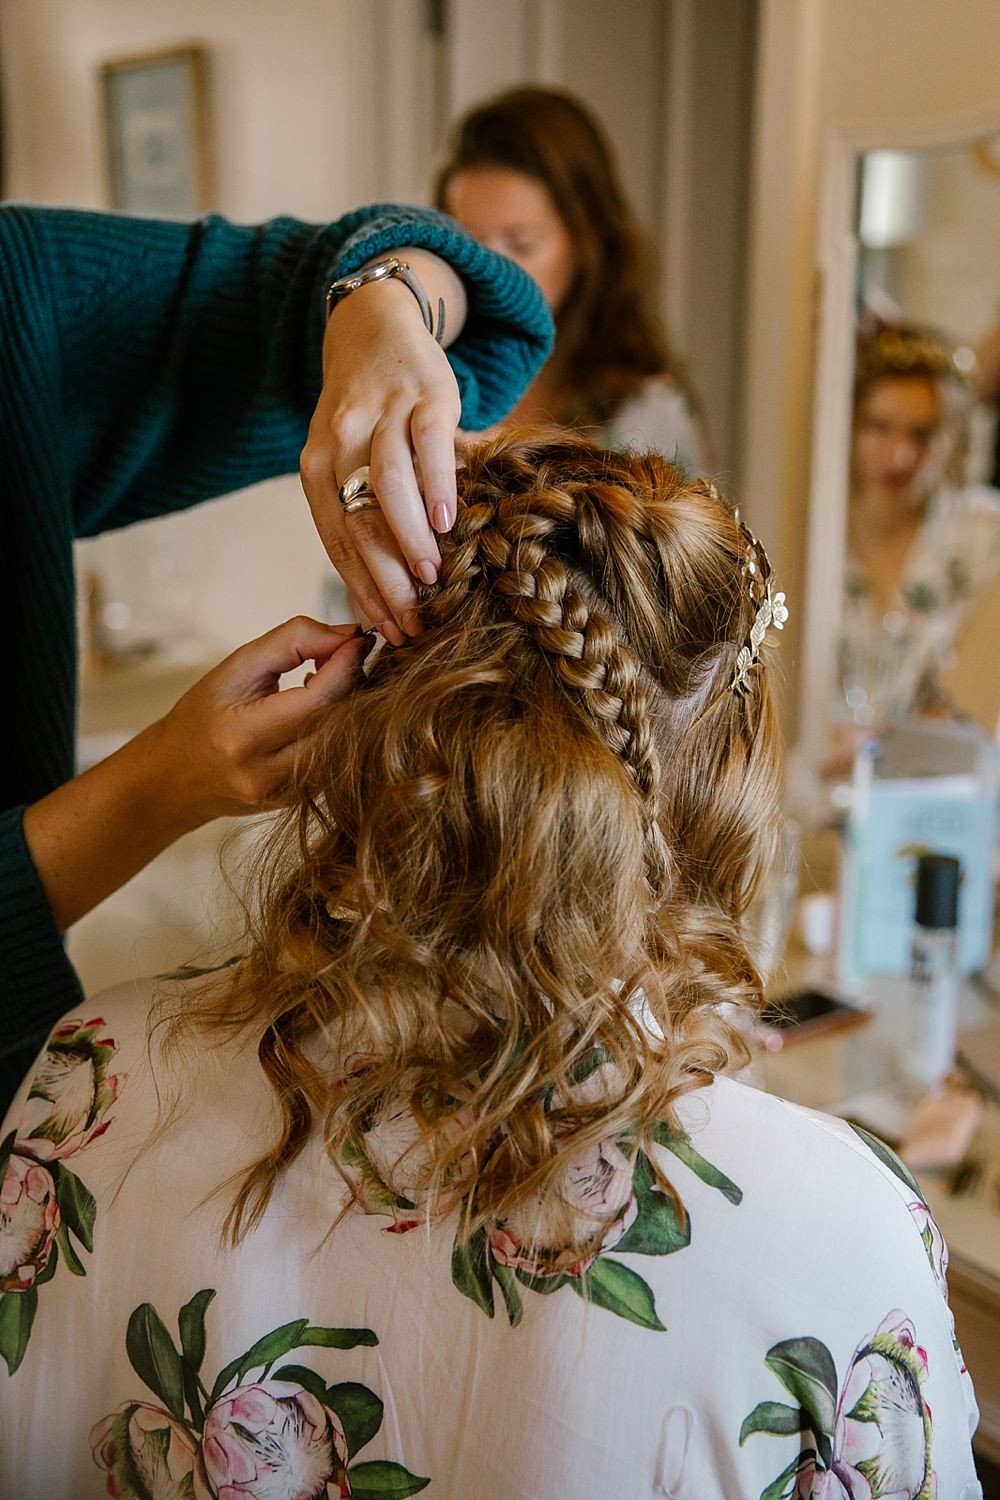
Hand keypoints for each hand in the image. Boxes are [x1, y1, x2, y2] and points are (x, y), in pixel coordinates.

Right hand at [24, 618, 368, 931]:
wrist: (177, 776)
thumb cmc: (205, 713)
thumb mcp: (236, 668)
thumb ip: (292, 642)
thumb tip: (348, 635)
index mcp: (243, 738)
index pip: (318, 700)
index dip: (346, 664)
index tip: (356, 638)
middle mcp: (268, 776)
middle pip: (340, 723)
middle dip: (354, 681)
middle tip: (349, 652)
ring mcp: (288, 796)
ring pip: (348, 744)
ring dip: (353, 703)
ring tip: (335, 677)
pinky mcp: (302, 802)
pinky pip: (339, 758)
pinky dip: (342, 726)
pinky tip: (326, 706)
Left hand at [300, 250, 465, 645]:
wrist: (373, 327)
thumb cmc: (364, 415)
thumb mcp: (344, 460)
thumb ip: (358, 516)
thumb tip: (378, 597)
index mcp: (316, 467)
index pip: (337, 542)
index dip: (362, 593)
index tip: (387, 633)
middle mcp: (340, 441)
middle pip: (359, 522)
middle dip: (387, 580)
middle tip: (413, 621)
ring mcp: (381, 416)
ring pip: (387, 486)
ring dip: (409, 537)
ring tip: (431, 575)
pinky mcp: (422, 396)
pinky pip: (426, 446)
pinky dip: (436, 486)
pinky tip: (449, 521)